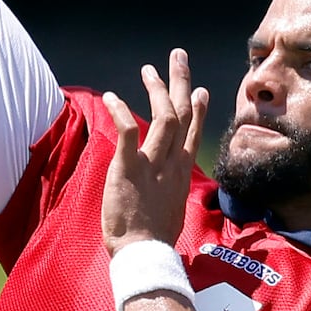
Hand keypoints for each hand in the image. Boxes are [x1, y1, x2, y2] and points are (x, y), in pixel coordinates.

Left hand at [101, 49, 208, 255]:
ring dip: (156, 88)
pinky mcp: (128, 168)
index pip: (193, 133)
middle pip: (183, 114)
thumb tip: (167, 189)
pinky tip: (111, 96)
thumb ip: (169, 191)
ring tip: (148, 68)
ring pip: (162, 116)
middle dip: (181, 82)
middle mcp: (172, 163)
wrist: (144, 253)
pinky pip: (128, 131)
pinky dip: (120, 111)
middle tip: (178, 56)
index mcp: (182, 173)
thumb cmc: (154, 239)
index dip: (197, 109)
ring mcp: (152, 164)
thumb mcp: (171, 210)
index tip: (199, 90)